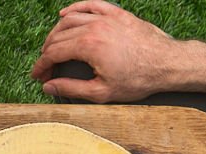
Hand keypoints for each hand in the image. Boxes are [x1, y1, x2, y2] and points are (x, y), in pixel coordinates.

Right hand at [30, 0, 178, 102]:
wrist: (167, 63)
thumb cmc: (138, 79)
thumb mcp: (101, 92)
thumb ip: (70, 88)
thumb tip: (49, 86)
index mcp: (88, 46)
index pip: (54, 53)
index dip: (41, 66)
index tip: (37, 75)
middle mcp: (95, 27)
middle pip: (59, 36)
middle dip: (46, 53)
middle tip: (45, 68)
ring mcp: (107, 18)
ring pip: (71, 19)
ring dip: (56, 32)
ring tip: (51, 46)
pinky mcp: (118, 14)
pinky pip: (91, 5)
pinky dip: (76, 8)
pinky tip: (65, 14)